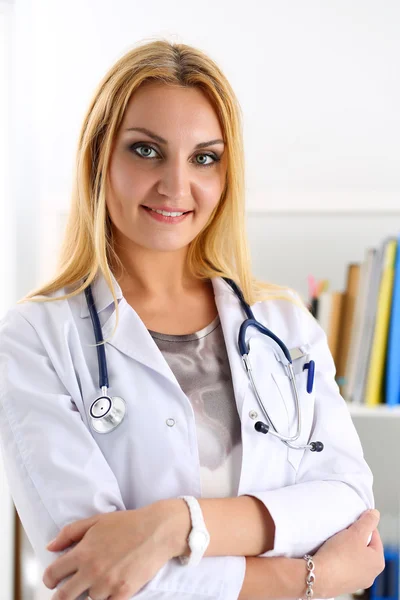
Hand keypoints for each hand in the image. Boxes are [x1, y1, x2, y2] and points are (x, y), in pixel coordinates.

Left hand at [42, 501, 177, 599]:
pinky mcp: (123, 593)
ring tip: (101, 579)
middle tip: (66, 593)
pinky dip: (108, 597)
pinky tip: (112, 586)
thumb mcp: (96, 520)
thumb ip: (70, 533)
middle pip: (64, 596)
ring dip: (91, 592)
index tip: (52, 581)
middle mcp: (92, 570)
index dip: (49, 579)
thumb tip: (51, 547)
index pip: (53, 574)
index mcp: (83, 552)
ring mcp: (108, 584)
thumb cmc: (127, 523)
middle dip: (61, 596)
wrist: (157, 530)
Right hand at [314, 509, 384, 598]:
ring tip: (335, 544)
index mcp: (378, 562)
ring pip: (353, 557)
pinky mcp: (343, 584)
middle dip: (354, 538)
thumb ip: (368, 521)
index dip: (363, 526)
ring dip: (346, 549)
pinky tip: (331, 555)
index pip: (375, 536)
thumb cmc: (339, 556)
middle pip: (364, 548)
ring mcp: (356, 581)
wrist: (318, 576)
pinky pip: (343, 567)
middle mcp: (370, 575)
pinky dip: (338, 560)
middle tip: (343, 533)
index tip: (352, 523)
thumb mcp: (356, 532)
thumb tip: (375, 515)